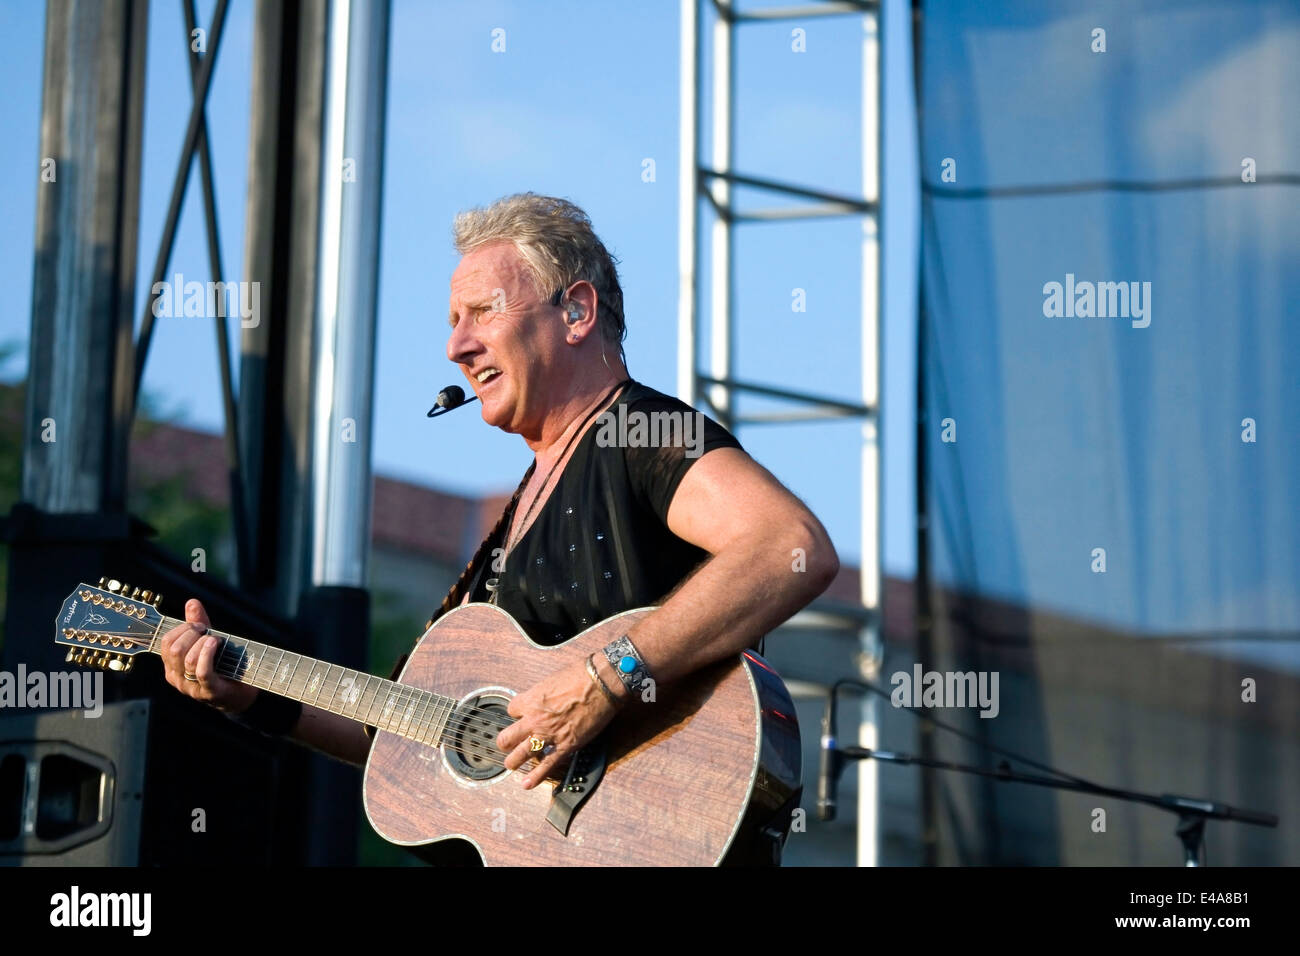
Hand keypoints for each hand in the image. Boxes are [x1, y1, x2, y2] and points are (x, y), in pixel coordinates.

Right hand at [159, 599, 258, 713]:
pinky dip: (208, 653)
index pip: (166, 643)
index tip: (197, 624)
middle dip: (191, 633)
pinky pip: (202, 671)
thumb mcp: (208, 642)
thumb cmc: (223, 665)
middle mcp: (177, 678)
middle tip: (206, 630)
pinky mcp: (210, 692)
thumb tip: (192, 602)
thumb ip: (198, 623)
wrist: (241, 694)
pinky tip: (215, 643)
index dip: (181, 629)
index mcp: (172, 666)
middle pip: (175, 649)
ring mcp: (192, 688)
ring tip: (215, 639)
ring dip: (203, 643)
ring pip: (187, 659)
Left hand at [495, 658, 621, 789]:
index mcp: (531, 700)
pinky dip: (536, 777)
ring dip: (513, 761)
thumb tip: (543, 698)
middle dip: (505, 742)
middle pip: (507, 737)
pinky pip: (546, 765)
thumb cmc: (580, 675)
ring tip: (511, 764)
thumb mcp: (552, 679)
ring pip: (521, 754)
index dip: (517, 713)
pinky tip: (527, 784)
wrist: (601, 684)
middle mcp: (534, 719)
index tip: (521, 715)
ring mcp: (548, 735)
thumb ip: (542, 693)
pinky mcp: (565, 746)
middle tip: (506, 744)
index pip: (511, 710)